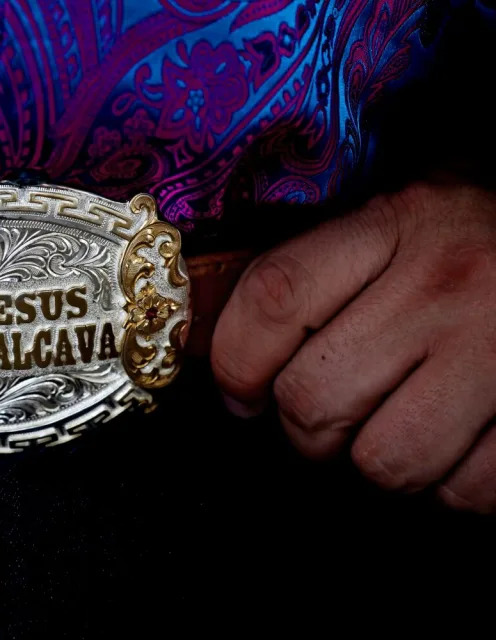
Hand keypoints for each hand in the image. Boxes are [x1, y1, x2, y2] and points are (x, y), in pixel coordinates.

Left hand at [212, 181, 495, 512]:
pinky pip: (465, 489)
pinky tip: (460, 441)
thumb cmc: (478, 237)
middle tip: (330, 416)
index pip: (274, 297)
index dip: (235, 361)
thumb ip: (324, 266)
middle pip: (313, 396)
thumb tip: (233, 357)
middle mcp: (444, 283)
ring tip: (396, 428)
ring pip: (383, 459)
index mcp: (393, 223)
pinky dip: (453, 484)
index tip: (239, 393)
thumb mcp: (401, 216)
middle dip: (306, 428)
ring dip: (378, 461)